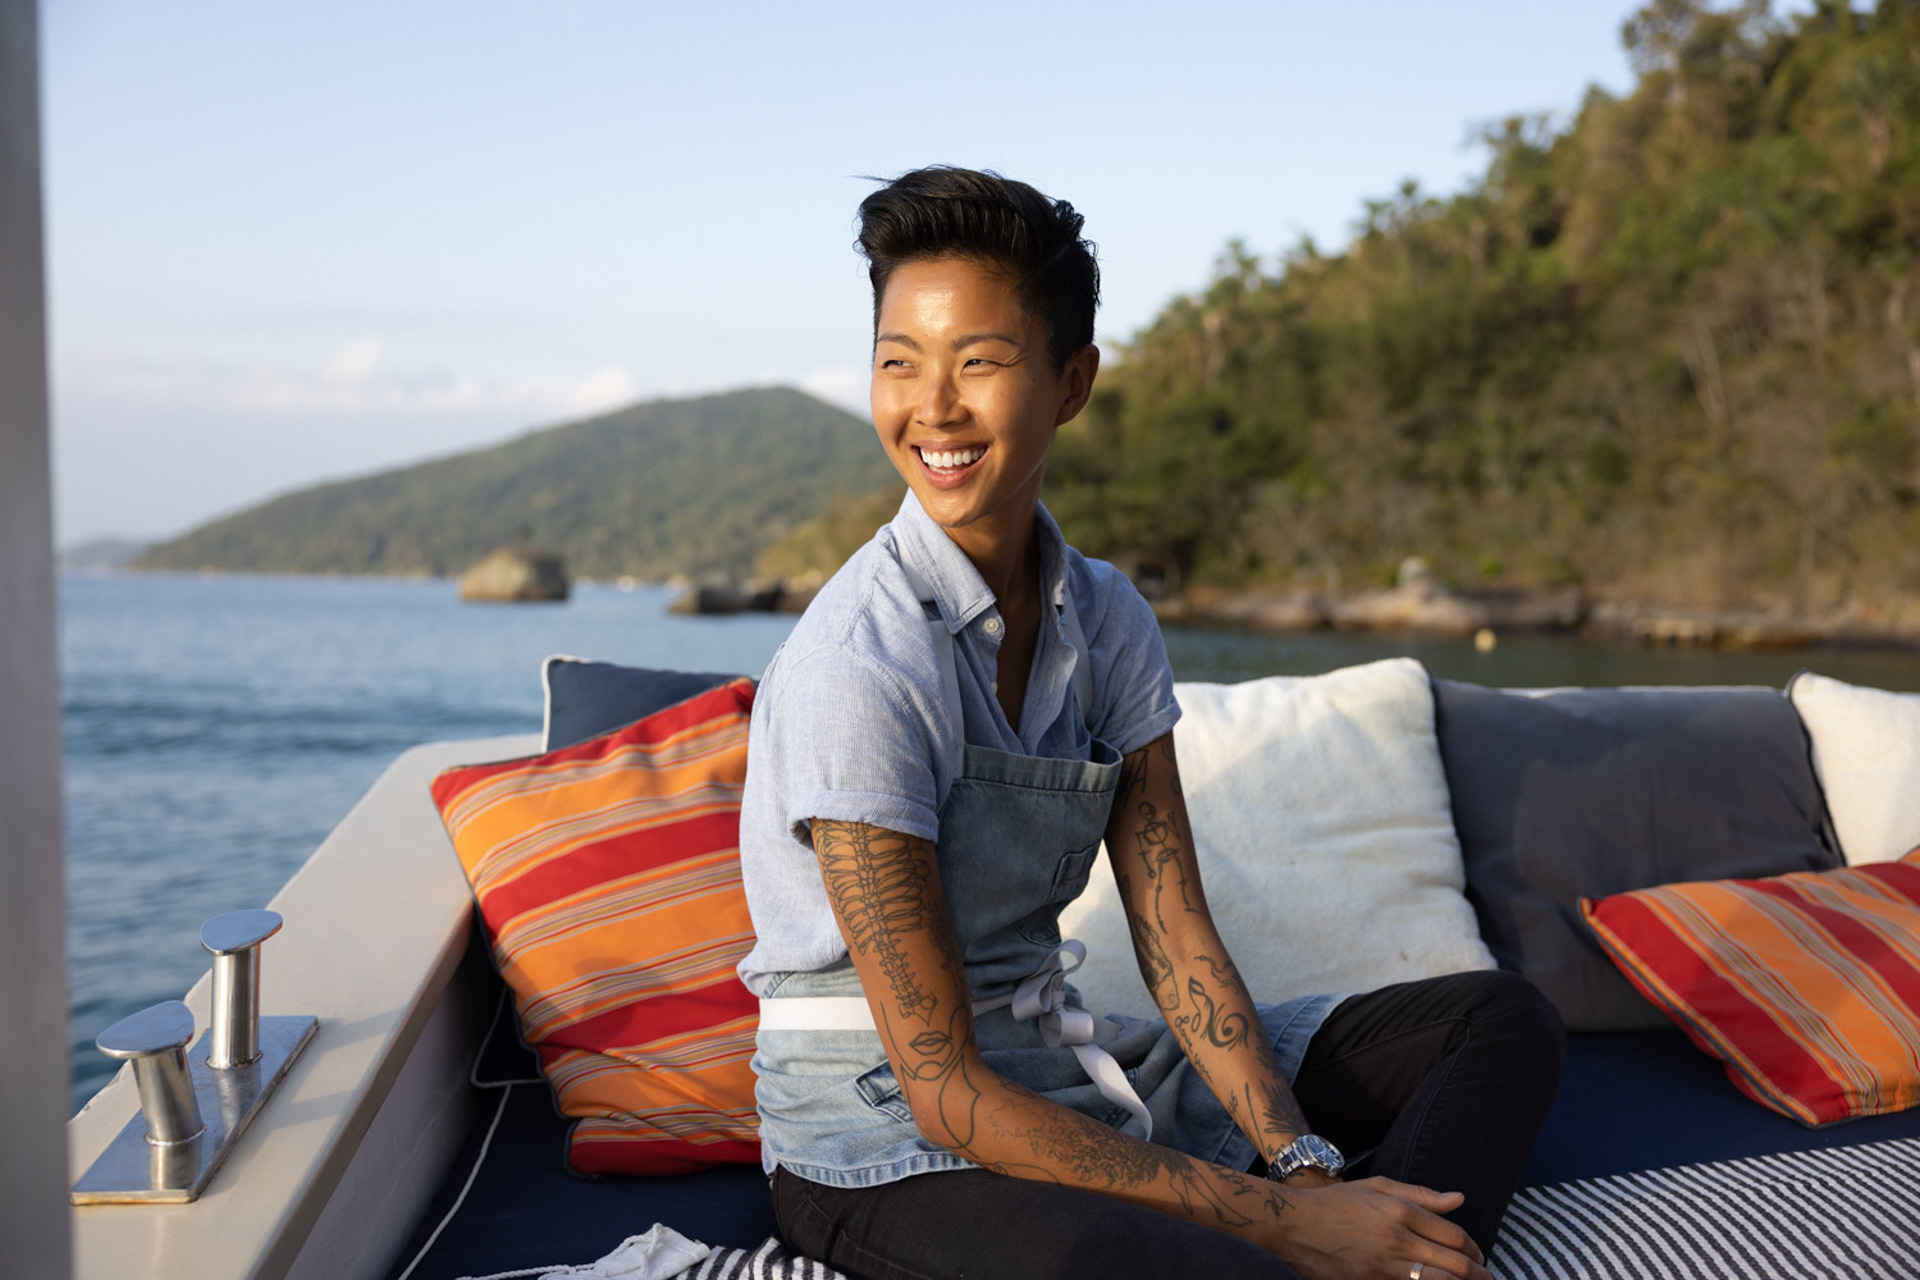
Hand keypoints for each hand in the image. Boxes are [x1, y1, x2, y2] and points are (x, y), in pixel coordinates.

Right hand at [1262, 1176, 1489, 1279]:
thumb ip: (1421, 1195)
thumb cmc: (1336, 1204)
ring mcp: (1383, 1266)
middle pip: (1455, 1264)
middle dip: (1478, 1274)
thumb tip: (1459, 1200)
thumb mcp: (1377, 1187)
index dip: (1474, 1249)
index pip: (1455, 1236)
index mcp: (1400, 1210)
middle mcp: (1396, 1239)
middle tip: (1486, 1278)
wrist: (1293, 1225)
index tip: (1477, 1255)